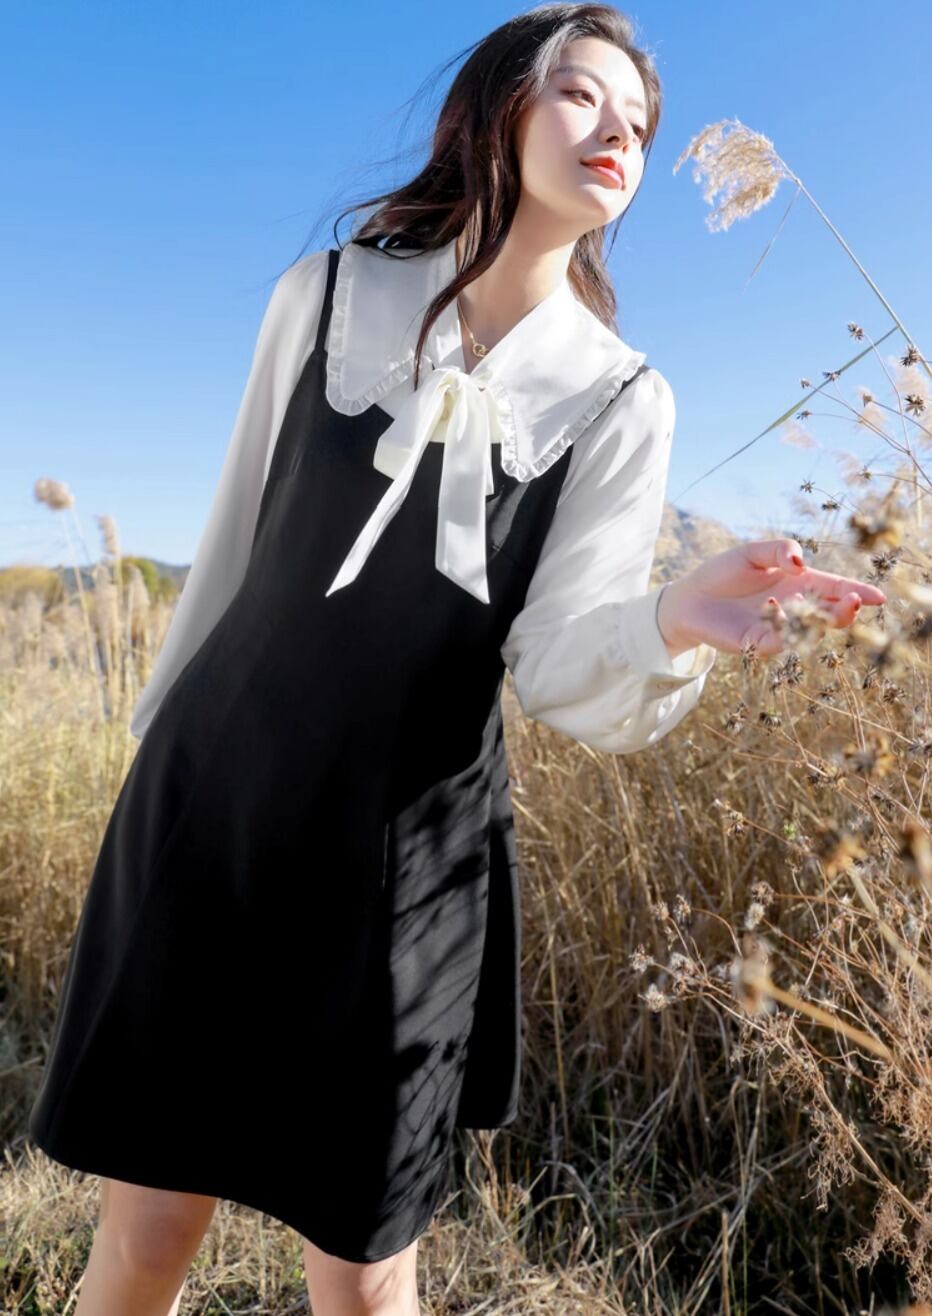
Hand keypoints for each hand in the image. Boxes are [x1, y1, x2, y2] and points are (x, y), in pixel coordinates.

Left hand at [659, 537, 886, 657]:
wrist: (689, 597)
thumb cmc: (723, 573)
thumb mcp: (753, 552)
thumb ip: (779, 550)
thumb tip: (800, 562)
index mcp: (799, 583)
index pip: (835, 588)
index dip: (856, 592)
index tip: (878, 597)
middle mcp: (794, 607)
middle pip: (829, 613)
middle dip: (845, 609)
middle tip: (855, 601)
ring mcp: (778, 627)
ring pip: (809, 630)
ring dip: (821, 619)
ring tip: (827, 604)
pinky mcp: (757, 642)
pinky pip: (778, 638)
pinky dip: (781, 623)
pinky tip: (774, 604)